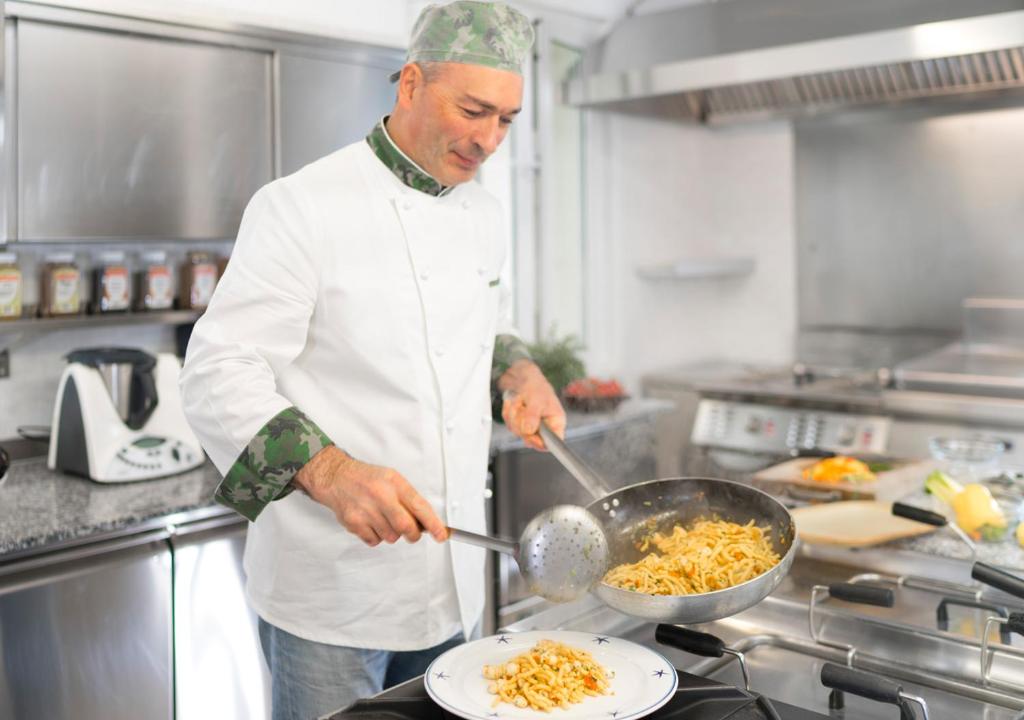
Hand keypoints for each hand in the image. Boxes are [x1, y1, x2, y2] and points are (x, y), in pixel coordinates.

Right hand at [293, 446, 446, 546]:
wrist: (337, 478)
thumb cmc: (368, 479)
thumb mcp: (393, 479)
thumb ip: (409, 500)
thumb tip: (427, 523)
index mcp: (394, 483)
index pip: (419, 507)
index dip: (433, 524)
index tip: (442, 535)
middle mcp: (380, 496)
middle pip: (406, 527)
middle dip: (413, 534)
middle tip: (412, 532)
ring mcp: (366, 510)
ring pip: (391, 537)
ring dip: (392, 533)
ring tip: (383, 518)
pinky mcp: (353, 523)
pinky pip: (375, 541)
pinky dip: (377, 536)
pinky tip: (371, 522)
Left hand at [498, 359, 566, 450]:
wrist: (523, 377)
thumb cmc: (536, 386)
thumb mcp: (537, 399)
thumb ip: (533, 415)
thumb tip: (529, 431)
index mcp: (556, 422)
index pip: (554, 443)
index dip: (541, 443)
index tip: (531, 437)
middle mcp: (544, 428)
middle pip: (531, 439)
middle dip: (522, 422)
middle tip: (523, 407)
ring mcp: (530, 427)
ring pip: (517, 431)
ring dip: (515, 414)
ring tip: (520, 401)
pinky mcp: (519, 424)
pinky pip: (509, 424)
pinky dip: (509, 412)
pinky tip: (515, 403)